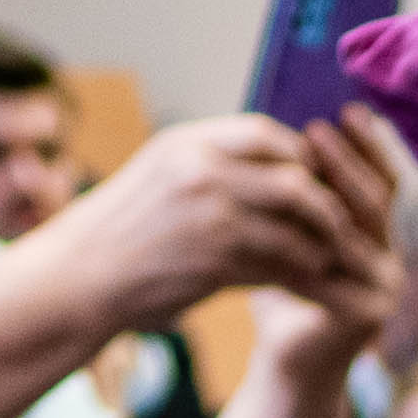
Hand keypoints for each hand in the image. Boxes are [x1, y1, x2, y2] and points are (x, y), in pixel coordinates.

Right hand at [37, 110, 391, 342]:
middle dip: (323, 202)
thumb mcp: (160, 176)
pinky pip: (281, 263)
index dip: (300, 155)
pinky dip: (301, 274)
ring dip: (321, 242)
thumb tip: (270, 164)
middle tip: (339, 223)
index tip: (314, 179)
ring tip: (329, 256)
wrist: (78, 279)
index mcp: (186, 144)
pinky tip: (309, 283)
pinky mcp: (217, 262)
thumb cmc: (121, 232)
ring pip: (296, 222)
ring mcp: (210, 216)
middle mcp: (201, 172)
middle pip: (293, 176)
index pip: (266, 134)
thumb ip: (210, 165)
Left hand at [238, 116, 405, 393]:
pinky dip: (322, 233)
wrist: (286, 364)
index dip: (368, 146)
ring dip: (337, 186)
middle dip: (349, 160)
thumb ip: (297, 195)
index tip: (345, 110)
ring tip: (305, 156)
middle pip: (378, 199)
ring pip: (365, 226)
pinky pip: (347, 263)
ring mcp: (386, 289)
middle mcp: (392, 260)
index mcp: (378, 238)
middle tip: (320, 127)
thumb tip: (278, 127)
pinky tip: (294, 211)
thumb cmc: (279, 294)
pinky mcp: (370, 313)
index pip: (382, 182)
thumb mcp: (288, 234)